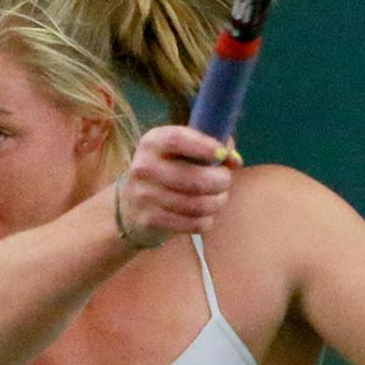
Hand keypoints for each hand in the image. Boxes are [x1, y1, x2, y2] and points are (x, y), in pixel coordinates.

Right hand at [114, 126, 239, 247]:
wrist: (129, 206)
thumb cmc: (166, 171)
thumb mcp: (179, 151)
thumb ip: (210, 147)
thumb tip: (234, 160)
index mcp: (152, 143)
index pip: (177, 140)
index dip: (204, 146)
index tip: (222, 154)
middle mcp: (144, 167)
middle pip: (195, 179)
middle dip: (221, 181)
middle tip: (225, 181)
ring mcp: (145, 196)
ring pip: (198, 205)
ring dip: (217, 202)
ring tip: (218, 198)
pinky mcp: (150, 221)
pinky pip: (193, 223)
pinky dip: (206, 220)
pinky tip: (204, 215)